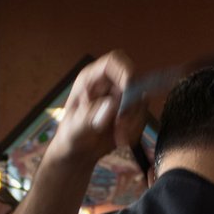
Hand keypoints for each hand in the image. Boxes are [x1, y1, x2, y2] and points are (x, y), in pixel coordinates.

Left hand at [49, 50, 146, 166]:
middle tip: (121, 127)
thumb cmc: (70, 136)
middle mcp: (109, 84)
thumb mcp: (74, 128)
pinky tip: (120, 140)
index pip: (114, 62)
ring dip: (133, 123)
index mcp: (91, 79)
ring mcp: (122, 98)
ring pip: (142, 103)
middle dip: (132, 107)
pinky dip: (134, 132)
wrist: (78, 152)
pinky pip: (142, 118)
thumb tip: (111, 104)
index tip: (129, 92)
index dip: (126, 71)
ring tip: (117, 138)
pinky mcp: (131, 113)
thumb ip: (89, 117)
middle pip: (135, 82)